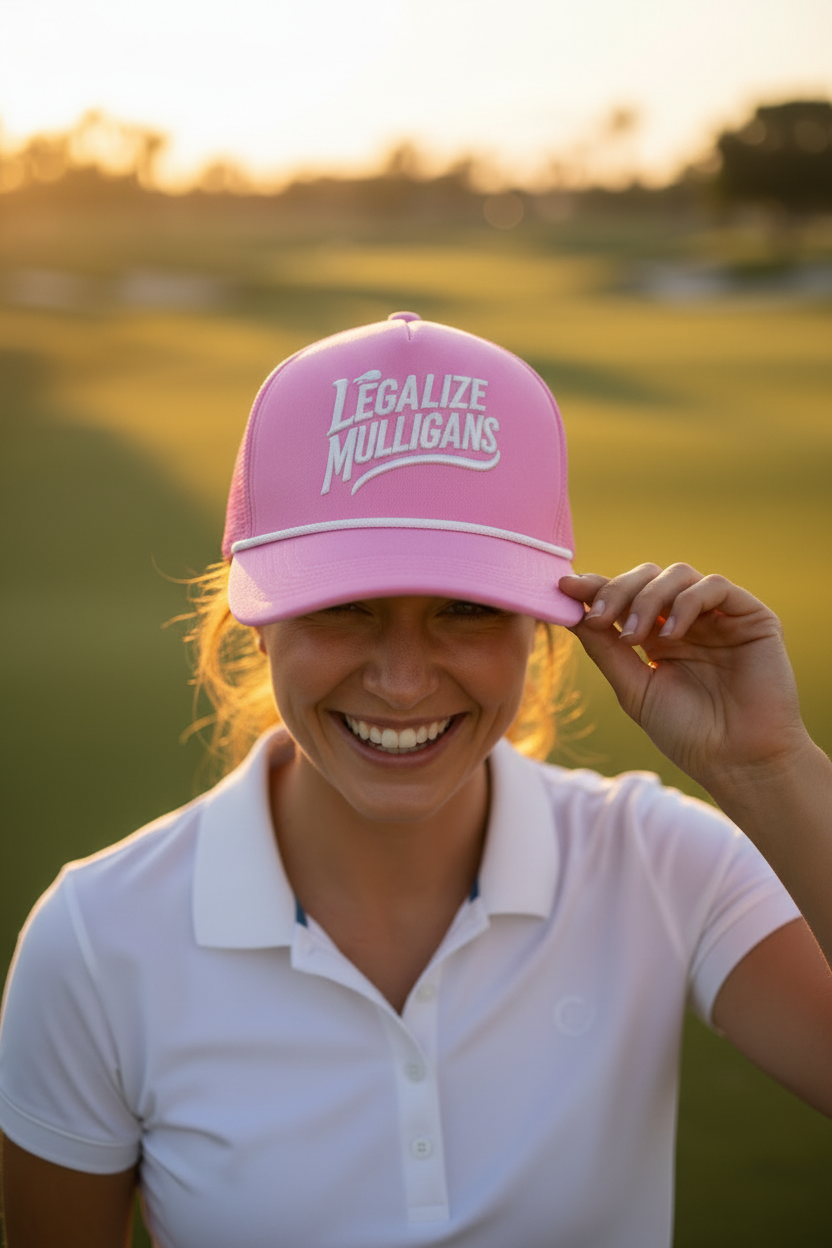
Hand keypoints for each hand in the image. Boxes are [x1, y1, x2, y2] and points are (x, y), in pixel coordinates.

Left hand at [559, 563, 809, 793]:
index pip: (624, 598)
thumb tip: (573, 614)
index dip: (596, 587)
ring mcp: (718, 616)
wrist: (737, 761)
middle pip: (647, 577)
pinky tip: (671, 635)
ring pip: (678, 574)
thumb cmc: (687, 733)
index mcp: (657, 636)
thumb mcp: (634, 689)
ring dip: (647, 598)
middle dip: (617, 590)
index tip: (564, 587)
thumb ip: (606, 650)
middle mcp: (686, 620)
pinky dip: (686, 603)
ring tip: (633, 637)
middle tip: (599, 617)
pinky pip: (716, 587)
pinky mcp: (751, 616)